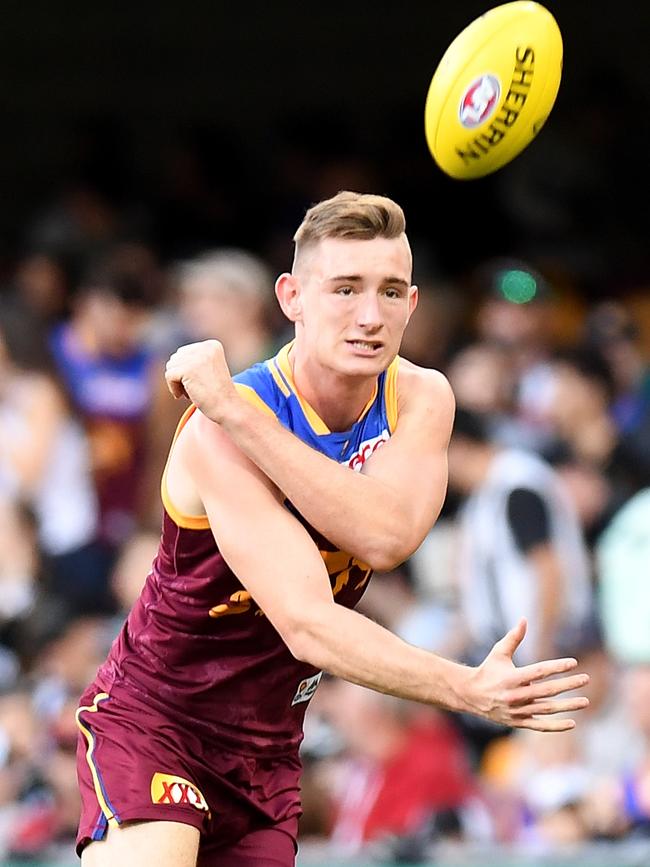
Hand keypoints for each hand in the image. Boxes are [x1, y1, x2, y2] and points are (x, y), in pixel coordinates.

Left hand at [165, 340, 237, 422]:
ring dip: (177, 382)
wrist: (228, 407)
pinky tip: (186, 396)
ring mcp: (196, 357)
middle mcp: (205, 347)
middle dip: (181, 375)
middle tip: (195, 388)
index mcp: (212, 345)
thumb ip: (193, 360)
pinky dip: (174, 388)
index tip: (199, 381)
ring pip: (171, 366)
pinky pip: (169, 376)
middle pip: (176, 358)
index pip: (184, 352)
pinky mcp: (188, 369)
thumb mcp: (207, 370)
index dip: (187, 370)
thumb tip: (172, 360)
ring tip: (192, 391)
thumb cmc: (217, 393)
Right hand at [463, 618, 588, 731]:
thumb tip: (524, 619)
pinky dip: (556, 726)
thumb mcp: (498, 652)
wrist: (469, 695)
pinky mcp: (518, 722)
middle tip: (585, 678)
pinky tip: (572, 722)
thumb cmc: (487, 670)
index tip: (573, 662)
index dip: (557, 667)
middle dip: (568, 685)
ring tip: (585, 701)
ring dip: (567, 706)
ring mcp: (517, 711)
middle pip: (547, 691)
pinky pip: (540, 726)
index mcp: (511, 678)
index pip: (539, 672)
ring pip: (547, 709)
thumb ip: (513, 638)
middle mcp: (515, 696)